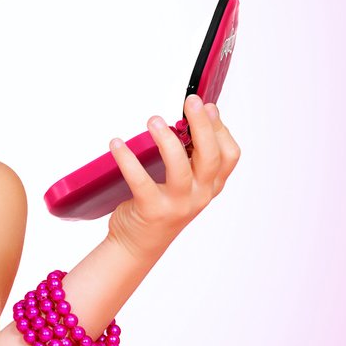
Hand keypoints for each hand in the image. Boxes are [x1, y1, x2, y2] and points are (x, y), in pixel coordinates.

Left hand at [106, 94, 240, 260]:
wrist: (137, 245)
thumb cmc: (159, 205)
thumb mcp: (183, 183)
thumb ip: (188, 157)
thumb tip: (185, 119)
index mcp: (209, 186)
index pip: (228, 156)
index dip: (220, 128)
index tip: (207, 106)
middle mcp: (199, 196)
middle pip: (210, 156)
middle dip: (202, 125)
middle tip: (190, 101)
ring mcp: (178, 205)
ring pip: (180, 167)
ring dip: (166, 140)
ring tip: (153, 120)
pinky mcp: (153, 210)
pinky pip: (140, 181)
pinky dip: (127, 159)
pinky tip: (116, 143)